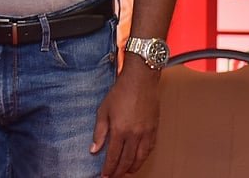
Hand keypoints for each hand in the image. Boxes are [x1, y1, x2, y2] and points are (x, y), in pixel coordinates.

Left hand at [92, 61, 160, 177]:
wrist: (141, 81)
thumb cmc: (120, 93)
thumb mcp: (103, 110)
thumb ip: (99, 132)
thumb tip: (94, 149)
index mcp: (120, 130)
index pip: (113, 156)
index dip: (108, 168)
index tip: (104, 176)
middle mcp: (134, 135)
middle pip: (127, 160)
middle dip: (119, 171)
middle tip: (113, 177)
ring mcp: (146, 133)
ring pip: (140, 158)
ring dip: (133, 168)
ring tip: (125, 172)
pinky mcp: (154, 130)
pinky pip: (150, 149)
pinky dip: (143, 158)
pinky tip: (138, 160)